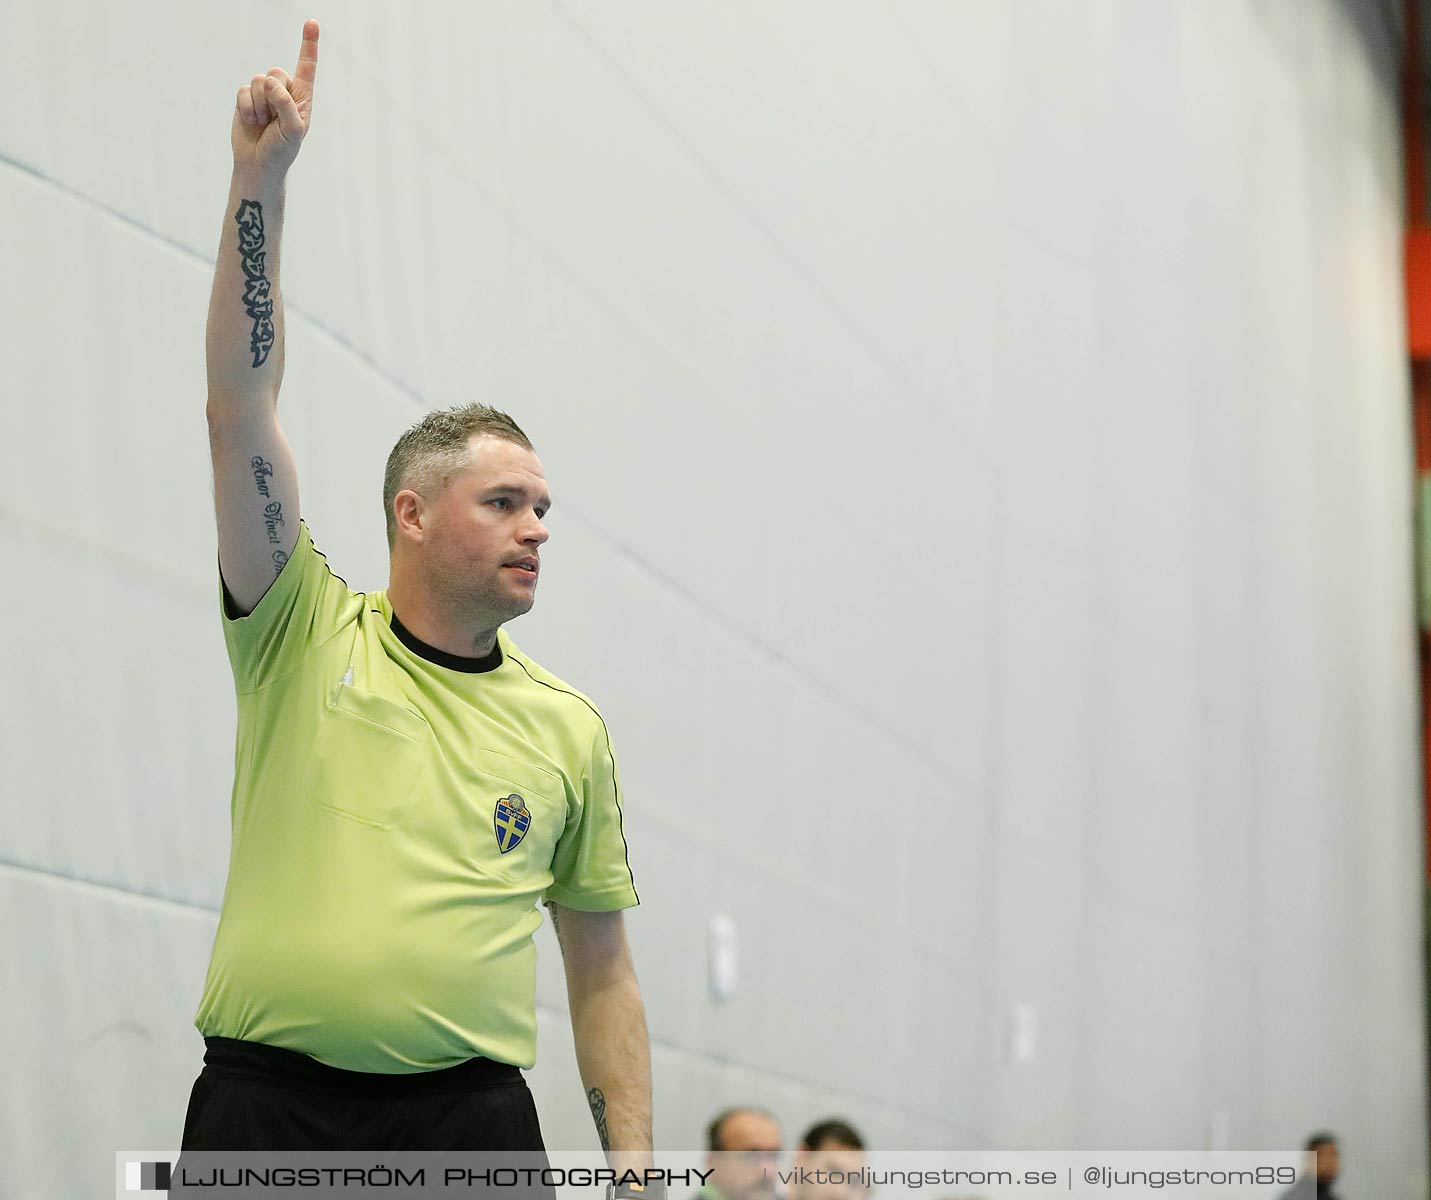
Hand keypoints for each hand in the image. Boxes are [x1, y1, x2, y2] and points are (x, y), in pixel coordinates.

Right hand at [231, 19, 319, 175]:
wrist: (258, 163)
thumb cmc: (282, 150)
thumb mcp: (293, 131)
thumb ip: (286, 105)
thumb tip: (271, 83)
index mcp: (302, 97)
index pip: (306, 67)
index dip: (308, 44)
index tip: (312, 22)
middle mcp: (283, 92)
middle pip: (275, 73)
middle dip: (273, 97)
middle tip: (274, 120)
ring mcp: (263, 94)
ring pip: (257, 81)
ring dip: (259, 106)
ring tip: (263, 123)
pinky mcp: (245, 98)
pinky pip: (243, 91)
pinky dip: (247, 108)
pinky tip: (251, 122)